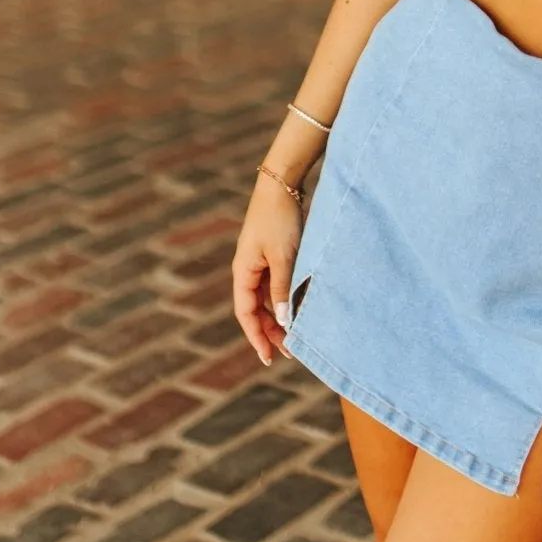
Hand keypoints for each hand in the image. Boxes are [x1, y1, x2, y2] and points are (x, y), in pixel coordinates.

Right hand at [231, 175, 302, 366]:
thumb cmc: (280, 219)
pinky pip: (275, 284)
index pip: (246, 313)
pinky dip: (284, 298)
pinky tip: (298, 307)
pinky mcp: (273, 252)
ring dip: (279, 316)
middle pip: (255, 309)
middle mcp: (248, 268)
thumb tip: (283, 321)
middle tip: (289, 351)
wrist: (282, 183)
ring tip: (295, 334)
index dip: (256, 337)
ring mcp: (260, 260)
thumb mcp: (283, 257)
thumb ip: (282, 289)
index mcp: (243, 271)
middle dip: (270, 330)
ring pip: (267, 297)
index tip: (268, 358)